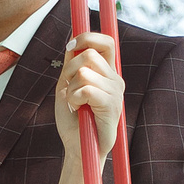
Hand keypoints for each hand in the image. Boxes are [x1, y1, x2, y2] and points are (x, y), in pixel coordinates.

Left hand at [55, 33, 121, 163]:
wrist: (78, 147)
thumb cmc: (74, 119)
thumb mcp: (68, 85)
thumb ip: (72, 64)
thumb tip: (73, 40)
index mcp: (107, 72)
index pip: (106, 41)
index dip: (88, 37)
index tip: (70, 46)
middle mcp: (115, 79)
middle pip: (90, 53)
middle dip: (70, 68)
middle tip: (68, 87)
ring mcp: (116, 91)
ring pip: (84, 72)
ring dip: (71, 88)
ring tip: (75, 104)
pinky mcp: (112, 105)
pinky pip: (86, 89)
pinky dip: (74, 98)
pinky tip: (78, 109)